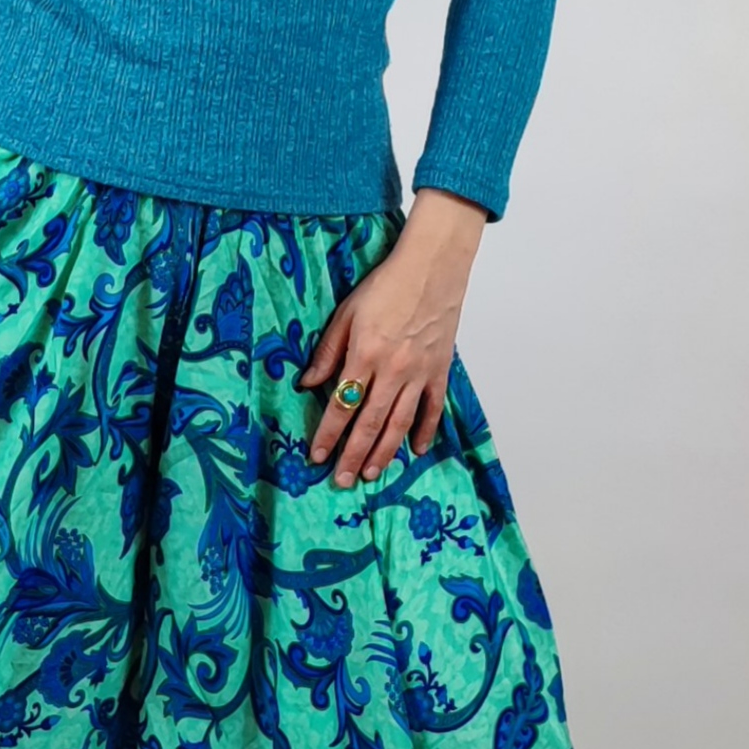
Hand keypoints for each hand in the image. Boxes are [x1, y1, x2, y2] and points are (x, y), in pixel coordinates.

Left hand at [297, 187, 488, 483]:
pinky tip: (417, 450)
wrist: (432, 267)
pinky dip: (425, 431)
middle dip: (353, 455)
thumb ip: (328, 351)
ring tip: (371, 474)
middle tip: (342, 481)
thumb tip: (308, 383)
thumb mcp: (346, 313)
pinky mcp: (440, 370)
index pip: (342, 405)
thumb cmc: (386, 285)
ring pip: (400, 423)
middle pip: (370, 423)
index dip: (328, 435)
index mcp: (366, 355)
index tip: (317, 456)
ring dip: (384, 452)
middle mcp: (393, 371)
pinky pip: (432, 409)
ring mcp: (420, 373)